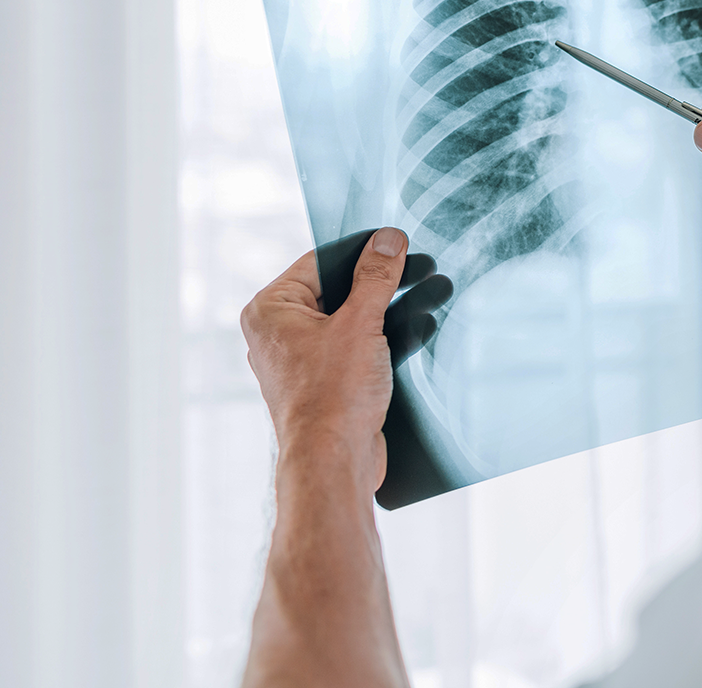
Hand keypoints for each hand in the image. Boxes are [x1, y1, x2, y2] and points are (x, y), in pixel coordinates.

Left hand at [240, 228, 452, 488]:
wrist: (334, 463)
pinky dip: (382, 339)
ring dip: (388, 311)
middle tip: (418, 267)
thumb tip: (388, 240)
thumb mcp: (360, 324)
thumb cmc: (333, 396)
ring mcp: (300, 360)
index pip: (320, 262)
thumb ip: (376, 277)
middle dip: (381, 283)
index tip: (396, 242)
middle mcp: (278, 333)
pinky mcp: (324, 384)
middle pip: (336, 291)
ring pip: (349, 321)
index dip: (361, 251)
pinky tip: (418, 328)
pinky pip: (354, 348)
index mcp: (271, 309)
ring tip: (430, 294)